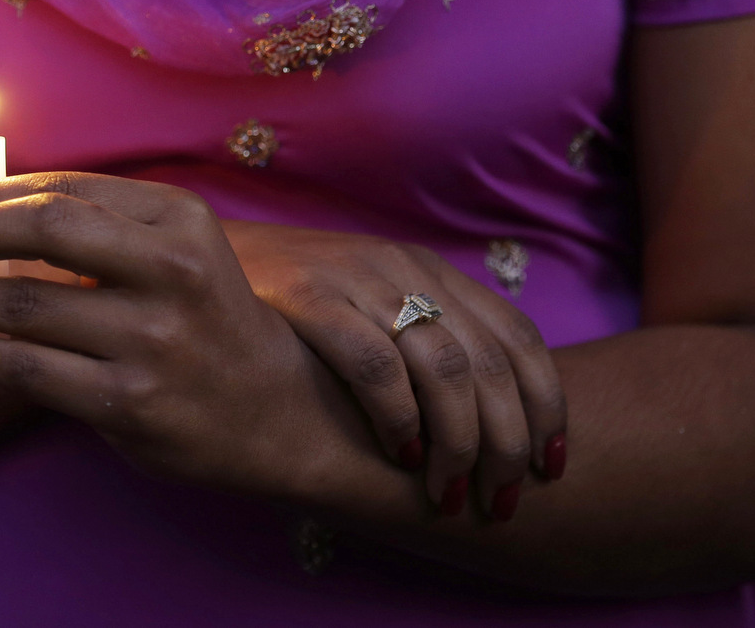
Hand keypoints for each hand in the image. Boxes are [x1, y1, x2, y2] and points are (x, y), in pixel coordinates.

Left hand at [0, 173, 371, 500]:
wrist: (273, 408)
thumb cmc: (202, 317)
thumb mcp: (174, 250)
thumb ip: (97, 225)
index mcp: (180, 217)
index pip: (62, 188)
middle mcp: (172, 270)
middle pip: (43, 228)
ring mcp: (151, 339)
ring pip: (23, 305)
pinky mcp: (129, 403)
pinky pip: (28, 370)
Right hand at [223, 220, 566, 519]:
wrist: (204, 256)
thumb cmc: (293, 301)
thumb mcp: (373, 306)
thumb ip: (424, 343)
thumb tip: (489, 421)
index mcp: (431, 271)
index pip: (518, 337)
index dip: (545, 405)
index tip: (550, 465)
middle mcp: (406, 269)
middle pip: (489, 362)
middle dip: (506, 441)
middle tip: (500, 498)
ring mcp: (359, 279)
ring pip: (444, 368)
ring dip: (458, 442)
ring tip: (451, 492)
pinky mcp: (309, 295)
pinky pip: (376, 364)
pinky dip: (399, 416)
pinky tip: (401, 455)